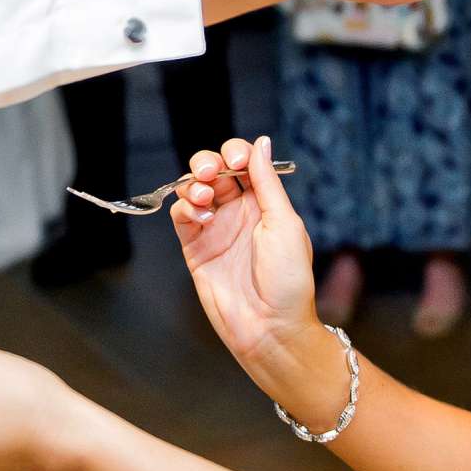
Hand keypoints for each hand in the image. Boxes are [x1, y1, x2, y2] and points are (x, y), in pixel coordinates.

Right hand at [170, 136, 317, 372]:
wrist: (270, 327)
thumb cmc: (288, 281)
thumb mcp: (284, 223)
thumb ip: (266, 183)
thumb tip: (260, 143)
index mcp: (264, 203)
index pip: (244, 163)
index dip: (236, 154)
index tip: (236, 162)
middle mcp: (238, 212)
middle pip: (214, 170)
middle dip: (208, 163)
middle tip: (212, 173)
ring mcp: (215, 229)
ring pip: (193, 189)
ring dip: (194, 183)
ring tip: (205, 197)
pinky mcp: (195, 247)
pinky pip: (182, 216)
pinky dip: (186, 208)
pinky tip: (200, 216)